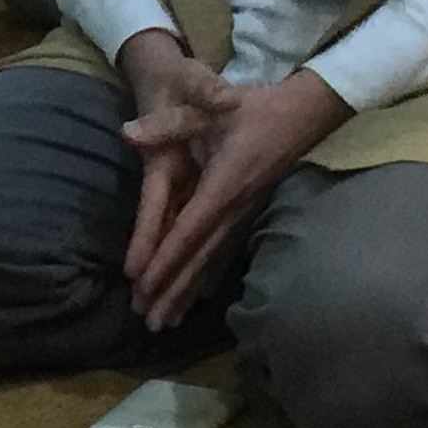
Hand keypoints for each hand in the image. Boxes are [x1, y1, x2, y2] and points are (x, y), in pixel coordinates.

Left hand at [121, 61, 344, 333]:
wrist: (300, 114)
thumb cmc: (252, 108)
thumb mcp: (209, 106)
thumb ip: (168, 122)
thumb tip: (126, 132)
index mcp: (221, 187)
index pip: (187, 233)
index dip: (164, 262)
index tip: (142, 287)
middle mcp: (233, 210)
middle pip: (198, 259)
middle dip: (172, 291)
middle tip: (147, 322)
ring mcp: (243, 216)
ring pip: (211, 262)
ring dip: (187, 292)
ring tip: (165, 321)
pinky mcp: (247, 215)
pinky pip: (223, 254)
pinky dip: (206, 278)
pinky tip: (196, 297)